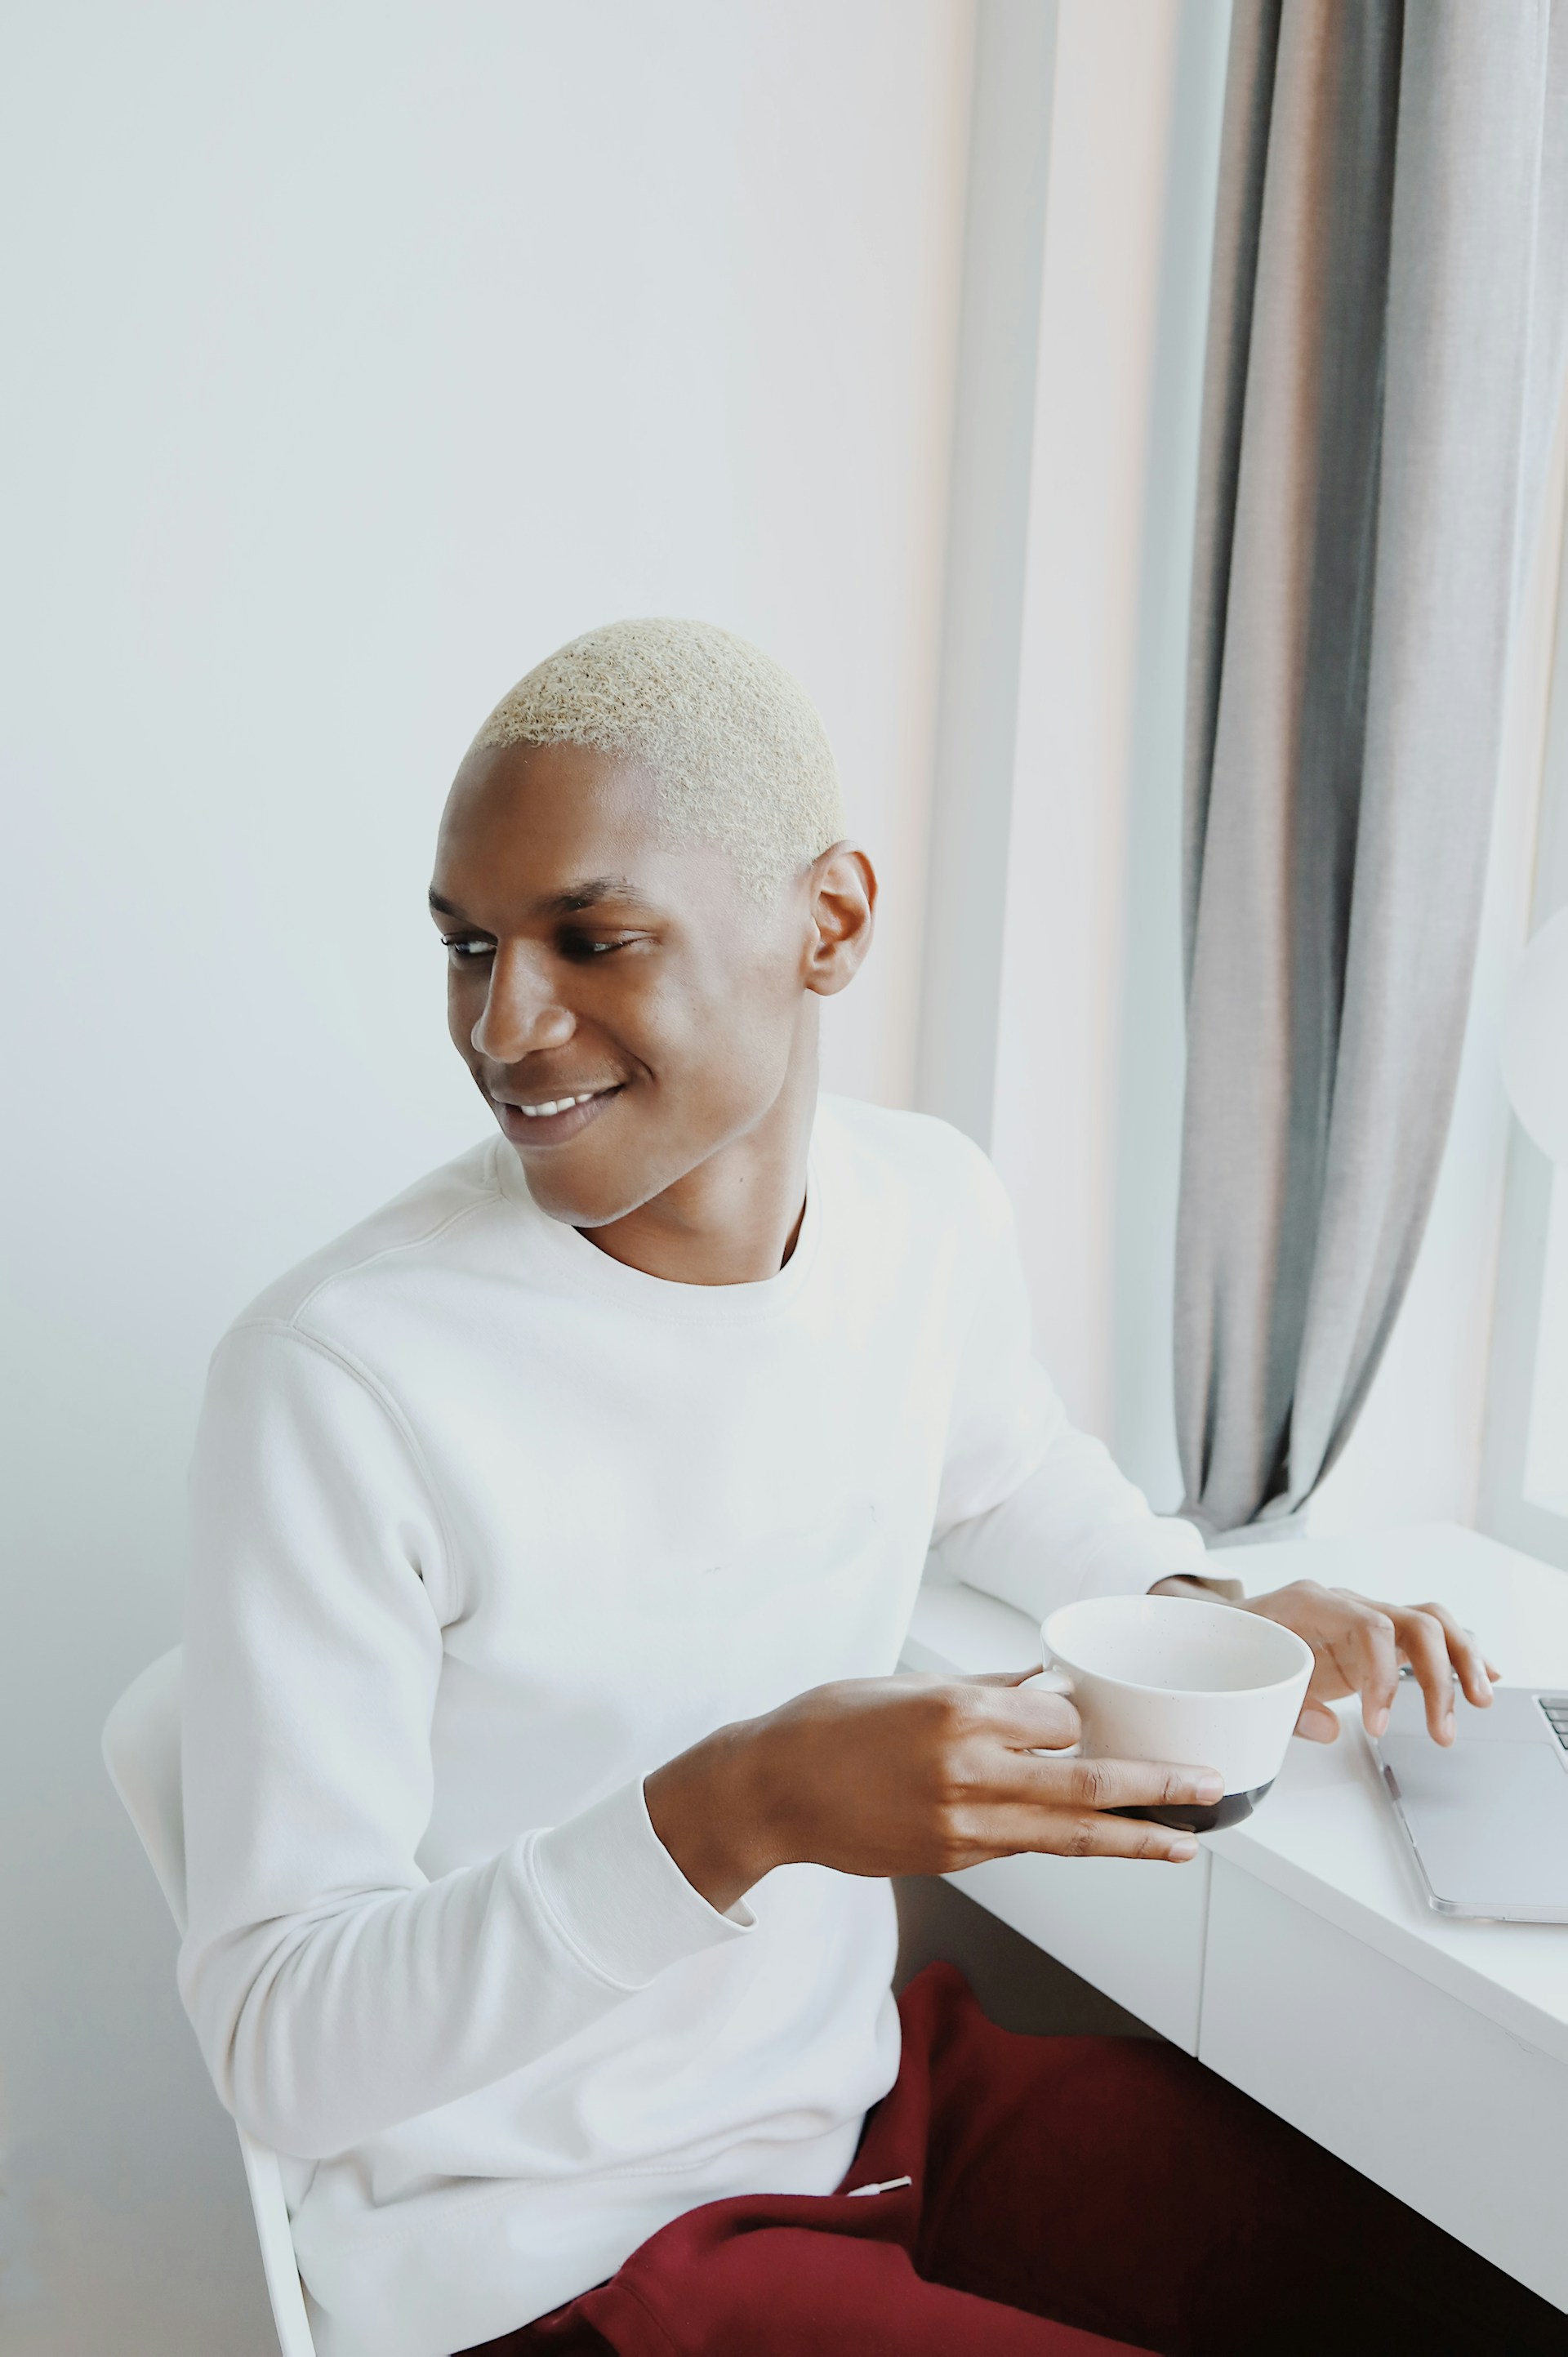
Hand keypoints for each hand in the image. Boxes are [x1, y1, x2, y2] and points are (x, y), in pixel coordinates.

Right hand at [644, 1671, 1221, 1913]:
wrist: (769, 1792)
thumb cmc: (830, 1724)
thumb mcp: (907, 1686)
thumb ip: (987, 1694)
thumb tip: (1050, 1692)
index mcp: (957, 1712)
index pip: (1060, 1720)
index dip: (1083, 1721)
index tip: (1094, 1717)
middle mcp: (967, 1772)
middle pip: (1087, 1786)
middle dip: (1158, 1790)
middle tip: (1210, 1790)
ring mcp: (961, 1826)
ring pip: (1067, 1835)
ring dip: (1134, 1840)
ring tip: (1185, 1844)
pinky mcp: (952, 1859)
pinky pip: (1024, 1847)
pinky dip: (1064, 1842)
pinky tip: (1098, 1842)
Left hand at [1240, 1580, 1499, 1745]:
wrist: (1227, 1626)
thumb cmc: (1237, 1645)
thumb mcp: (1249, 1675)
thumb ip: (1286, 1703)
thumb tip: (1327, 1728)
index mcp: (1313, 1603)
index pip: (1370, 1626)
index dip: (1384, 1678)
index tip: (1379, 1727)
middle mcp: (1348, 1604)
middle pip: (1415, 1622)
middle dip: (1439, 1676)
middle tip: (1442, 1729)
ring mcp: (1367, 1617)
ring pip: (1431, 1623)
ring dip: (1462, 1661)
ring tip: (1481, 1701)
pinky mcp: (1378, 1637)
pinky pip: (1427, 1636)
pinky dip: (1459, 1654)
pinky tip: (1484, 1677)